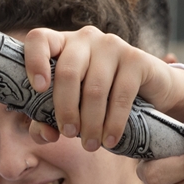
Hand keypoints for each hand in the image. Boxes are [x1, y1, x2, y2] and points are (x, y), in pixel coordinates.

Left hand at [19, 25, 183, 150]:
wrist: (150, 90)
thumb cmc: (99, 99)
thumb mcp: (70, 109)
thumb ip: (46, 121)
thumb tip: (45, 134)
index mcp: (61, 44)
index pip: (39, 39)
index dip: (33, 62)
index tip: (38, 89)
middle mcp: (85, 38)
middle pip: (68, 72)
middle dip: (66, 109)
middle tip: (69, 134)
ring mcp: (112, 45)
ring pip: (94, 88)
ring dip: (91, 123)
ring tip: (90, 145)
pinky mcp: (136, 58)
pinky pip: (121, 94)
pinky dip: (113, 123)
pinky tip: (110, 141)